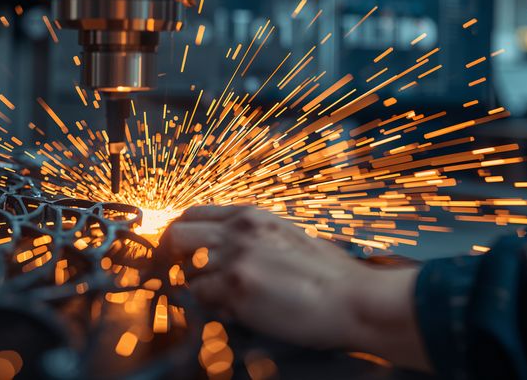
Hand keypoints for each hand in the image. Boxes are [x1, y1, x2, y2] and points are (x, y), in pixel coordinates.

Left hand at [160, 205, 432, 370]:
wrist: (356, 299)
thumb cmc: (331, 275)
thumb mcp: (288, 237)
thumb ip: (253, 238)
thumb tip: (224, 250)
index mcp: (252, 215)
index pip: (193, 214)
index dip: (180, 235)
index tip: (179, 254)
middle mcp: (239, 231)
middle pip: (176, 234)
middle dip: (171, 258)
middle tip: (181, 278)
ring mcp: (236, 259)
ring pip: (186, 271)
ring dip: (197, 288)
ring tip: (223, 301)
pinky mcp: (237, 290)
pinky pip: (201, 300)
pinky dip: (211, 310)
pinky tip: (235, 313)